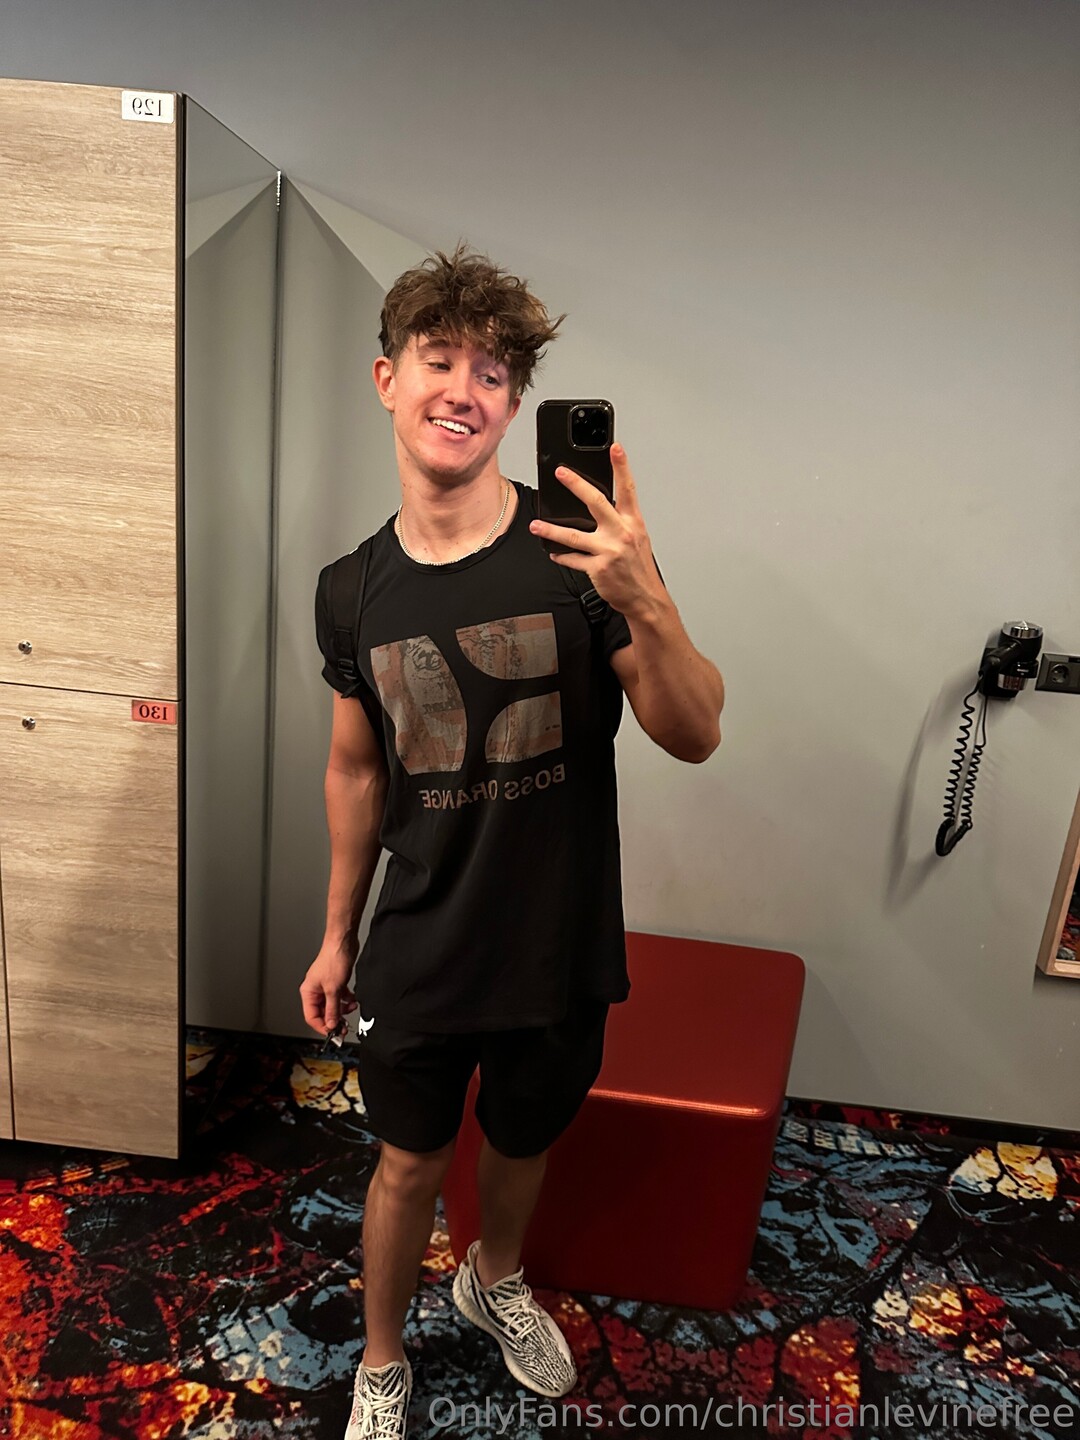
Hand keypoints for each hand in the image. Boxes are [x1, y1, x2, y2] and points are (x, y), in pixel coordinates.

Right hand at [299, 940, 359, 1036]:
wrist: (343, 943)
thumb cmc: (333, 959)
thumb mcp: (333, 989)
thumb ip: (332, 1009)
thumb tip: (331, 1024)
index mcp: (308, 992)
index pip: (311, 1017)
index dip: (322, 1026)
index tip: (333, 1032)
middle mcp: (315, 990)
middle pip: (322, 1012)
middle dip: (334, 1019)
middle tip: (343, 1026)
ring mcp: (325, 986)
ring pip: (332, 1005)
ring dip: (342, 1009)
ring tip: (350, 1009)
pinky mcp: (335, 982)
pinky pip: (339, 997)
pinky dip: (346, 1000)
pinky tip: (352, 1000)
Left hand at [529, 444, 665, 618]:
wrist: (645, 598)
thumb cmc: (639, 568)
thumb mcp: (636, 538)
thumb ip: (620, 520)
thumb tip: (596, 505)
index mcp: (633, 522)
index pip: (627, 489)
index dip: (622, 467)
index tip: (615, 448)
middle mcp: (621, 533)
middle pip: (596, 502)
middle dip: (576, 484)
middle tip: (561, 473)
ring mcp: (609, 551)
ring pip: (574, 535)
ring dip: (551, 530)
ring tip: (536, 525)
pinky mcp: (598, 569)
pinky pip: (573, 560)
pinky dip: (562, 556)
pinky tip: (553, 553)